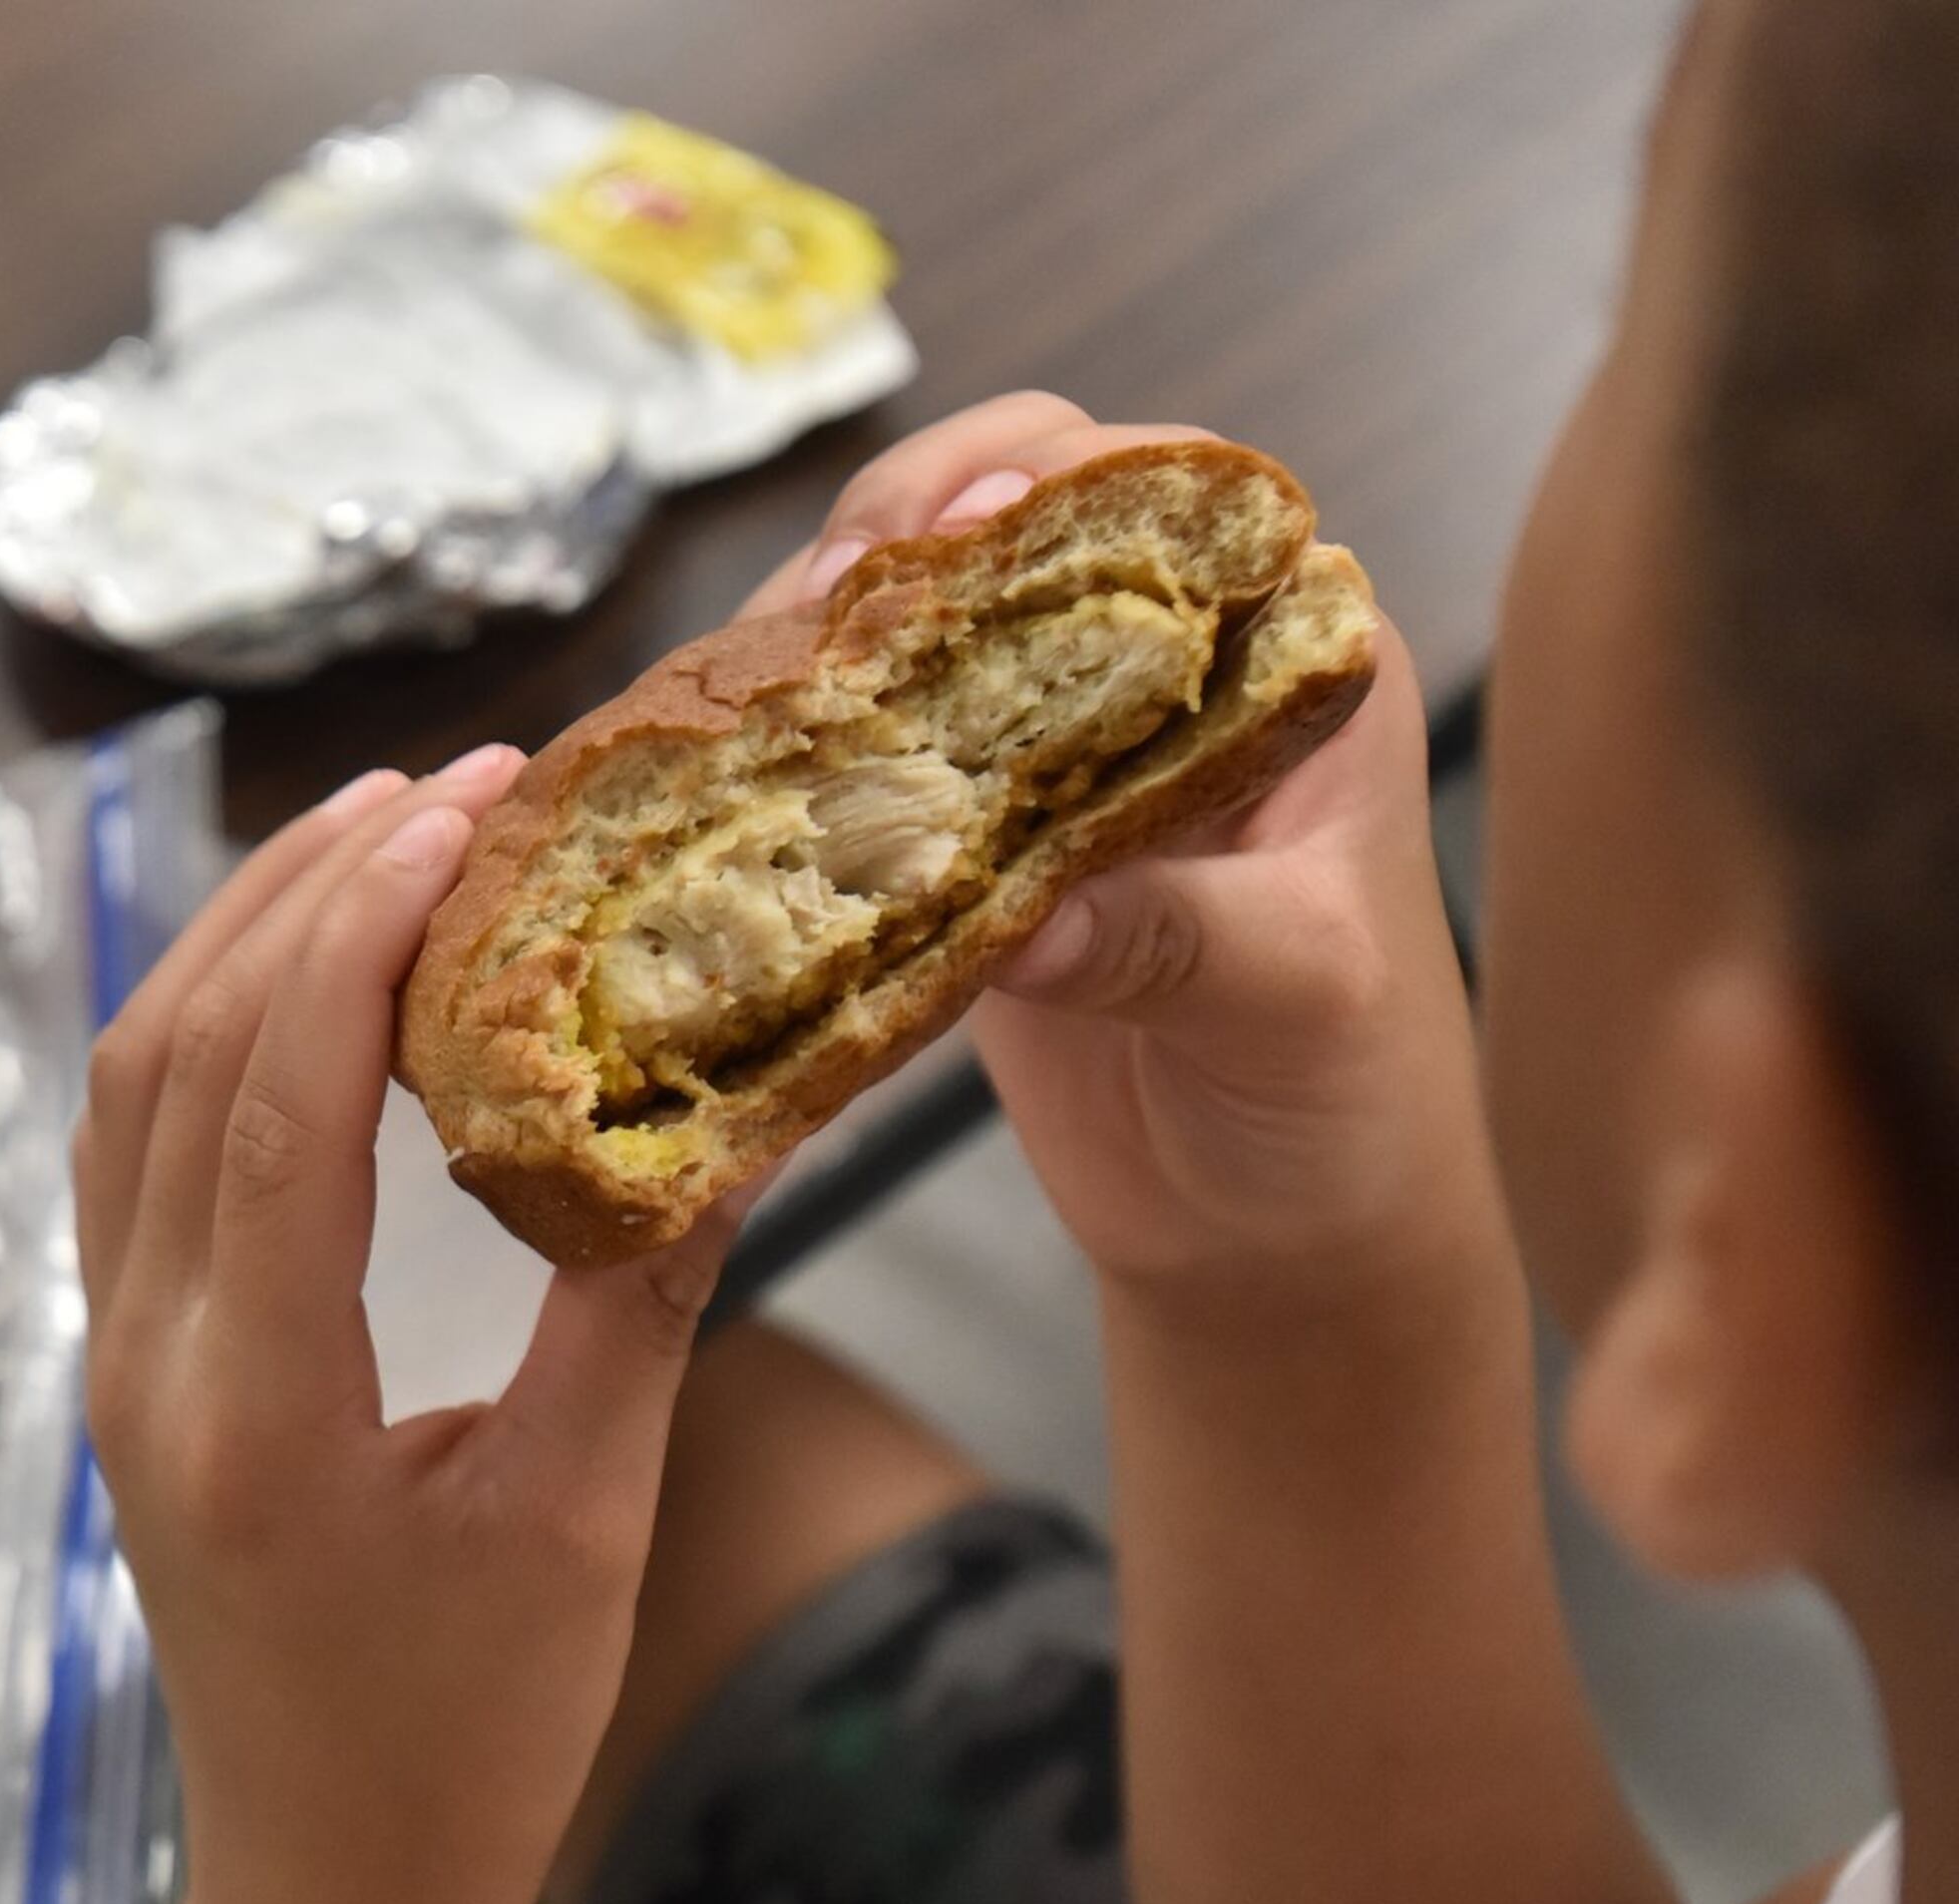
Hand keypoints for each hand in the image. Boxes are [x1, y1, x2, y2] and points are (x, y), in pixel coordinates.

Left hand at [73, 750, 749, 1903]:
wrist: (332, 1894)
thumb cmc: (465, 1744)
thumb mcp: (581, 1525)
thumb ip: (633, 1306)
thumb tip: (724, 1113)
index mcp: (251, 1405)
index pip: (273, 1103)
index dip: (361, 931)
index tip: (460, 807)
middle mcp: (147, 1365)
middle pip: (175, 1059)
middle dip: (302, 896)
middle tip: (444, 786)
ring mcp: (118, 1366)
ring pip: (131, 1093)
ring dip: (239, 945)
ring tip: (373, 832)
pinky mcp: (136, 1374)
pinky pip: (135, 1154)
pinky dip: (209, 1034)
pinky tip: (301, 977)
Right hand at [748, 393, 1512, 1302]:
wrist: (1272, 1242)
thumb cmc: (1346, 1106)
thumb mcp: (1297, 1005)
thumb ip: (1182, 941)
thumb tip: (1036, 917)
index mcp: (1293, 660)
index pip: (1170, 497)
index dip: (1049, 481)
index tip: (948, 531)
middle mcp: (1172, 674)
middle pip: (1016, 524)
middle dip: (903, 534)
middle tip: (817, 605)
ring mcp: (1057, 752)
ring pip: (925, 627)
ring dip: (830, 638)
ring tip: (751, 686)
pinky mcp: (969, 839)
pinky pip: (872, 752)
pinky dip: (802, 748)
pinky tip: (737, 769)